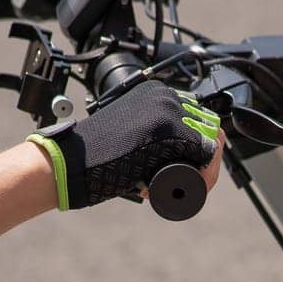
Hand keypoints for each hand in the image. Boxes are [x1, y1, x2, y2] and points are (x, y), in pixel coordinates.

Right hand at [26, 81, 223, 210]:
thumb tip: (182, 153)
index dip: (197, 152)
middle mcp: (167, 95)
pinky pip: (204, 155)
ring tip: (170, 188)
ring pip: (209, 146)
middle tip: (179, 184)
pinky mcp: (169, 127)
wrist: (73, 159)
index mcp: (158, 94)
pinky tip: (178, 187)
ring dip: (201, 174)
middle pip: (209, 133)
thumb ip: (152, 134)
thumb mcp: (132, 133)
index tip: (184, 172)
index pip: (199, 123)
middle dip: (202, 163)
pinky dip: (200, 178)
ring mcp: (169, 108)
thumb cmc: (98, 154)